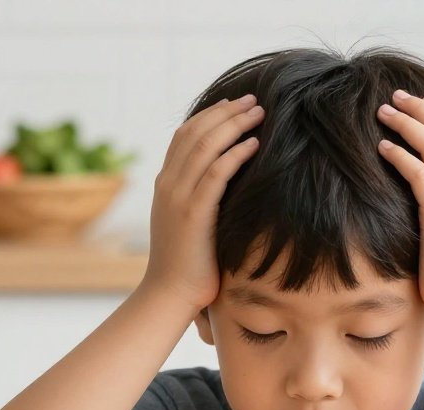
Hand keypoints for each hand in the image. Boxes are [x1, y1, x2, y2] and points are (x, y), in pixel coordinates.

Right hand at [143, 94, 264, 311]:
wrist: (169, 294)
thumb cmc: (187, 265)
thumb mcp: (188, 223)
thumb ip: (199, 200)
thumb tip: (224, 187)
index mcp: (165, 184)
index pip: (184, 136)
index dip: (210, 115)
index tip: (234, 104)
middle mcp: (168, 184)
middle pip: (196, 133)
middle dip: (226, 112)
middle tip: (253, 100)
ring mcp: (178, 198)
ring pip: (206, 146)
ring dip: (234, 125)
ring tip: (258, 114)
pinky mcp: (193, 214)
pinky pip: (216, 174)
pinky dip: (235, 154)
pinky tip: (254, 144)